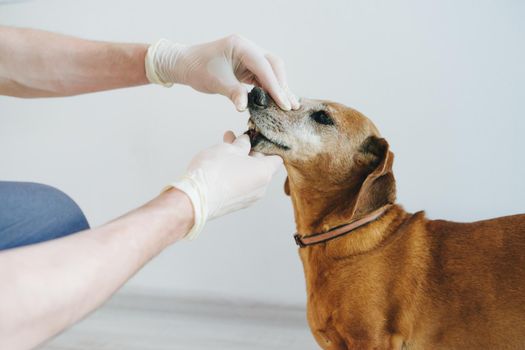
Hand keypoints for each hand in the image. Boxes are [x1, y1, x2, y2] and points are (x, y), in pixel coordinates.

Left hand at [145, 35, 299, 110]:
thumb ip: (233, 93)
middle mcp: (249, 48)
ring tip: (289, 105)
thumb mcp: (215, 82)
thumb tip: (244, 107)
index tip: (283, 104)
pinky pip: (264, 77)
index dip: (275, 87)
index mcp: (241, 46)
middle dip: (282, 86)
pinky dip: (271, 89)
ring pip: (272, 71)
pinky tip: (277, 101)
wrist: (186, 64)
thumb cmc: (197, 69)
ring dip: (279, 88)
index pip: (264, 67)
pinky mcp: (248, 66)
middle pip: (274, 65)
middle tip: (290, 106)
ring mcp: (250, 56)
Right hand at [166, 131, 282, 238]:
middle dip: (249, 152)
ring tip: (224, 148)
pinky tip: (220, 164)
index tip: (256, 138)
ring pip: (249, 175)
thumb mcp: (229, 149)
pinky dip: (235, 175)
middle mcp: (261, 188)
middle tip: (235, 139)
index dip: (267, 146)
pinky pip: (241, 186)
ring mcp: (249, 198)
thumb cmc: (214, 172)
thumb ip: (241, 144)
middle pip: (262, 166)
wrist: (194, 199)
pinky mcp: (237, 204)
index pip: (276, 158)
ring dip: (240, 162)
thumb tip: (245, 141)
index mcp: (265, 172)